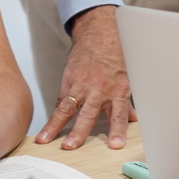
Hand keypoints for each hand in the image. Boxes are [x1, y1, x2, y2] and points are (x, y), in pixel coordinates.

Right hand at [34, 6, 134, 150]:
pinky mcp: (68, 80)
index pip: (119, 114)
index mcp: (118, 90)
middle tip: (70, 146)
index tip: (115, 145)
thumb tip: (134, 120)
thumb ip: (127, 101)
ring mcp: (81, 85)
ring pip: (67, 109)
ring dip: (55, 125)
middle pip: (88, 115)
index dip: (118, 130)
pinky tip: (46, 128)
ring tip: (44, 139)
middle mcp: (98, 90)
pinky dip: (54, 114)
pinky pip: (61, 100)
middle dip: (79, 132)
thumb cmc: (117, 54)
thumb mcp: (128, 77)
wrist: (100, 32)